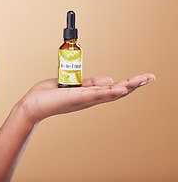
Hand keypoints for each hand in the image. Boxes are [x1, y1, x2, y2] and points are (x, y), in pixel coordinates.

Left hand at [20, 73, 154, 122]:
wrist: (32, 105)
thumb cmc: (48, 95)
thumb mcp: (72, 85)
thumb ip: (89, 82)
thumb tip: (109, 79)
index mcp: (89, 95)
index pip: (113, 89)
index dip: (129, 84)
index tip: (144, 78)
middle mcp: (89, 99)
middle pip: (116, 93)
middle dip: (134, 85)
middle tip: (151, 77)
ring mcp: (83, 99)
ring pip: (109, 93)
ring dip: (126, 87)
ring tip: (142, 81)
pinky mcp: (74, 98)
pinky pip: (93, 94)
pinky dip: (107, 91)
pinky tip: (120, 88)